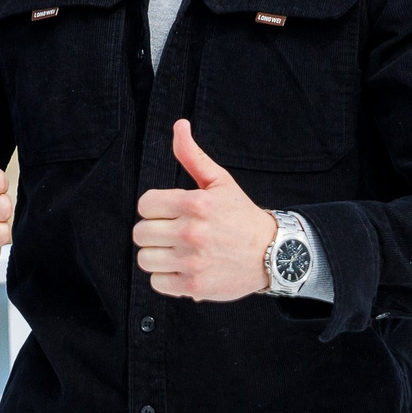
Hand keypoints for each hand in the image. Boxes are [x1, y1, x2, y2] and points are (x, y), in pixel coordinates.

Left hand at [133, 119, 273, 300]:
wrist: (271, 253)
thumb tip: (179, 126)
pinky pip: (157, 282)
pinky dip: (166, 277)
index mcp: (195, 203)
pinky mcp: (194, 286)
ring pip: (144, 258)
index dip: (155, 207)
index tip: (169, 212)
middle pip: (140, 233)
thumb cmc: (240, 216)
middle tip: (173, 232)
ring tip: (176, 251)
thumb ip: (192, 155)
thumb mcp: (219, 181)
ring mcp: (192, 261)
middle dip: (154, 231)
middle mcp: (191, 232)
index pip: (145, 204)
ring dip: (157, 255)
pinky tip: (182, 268)